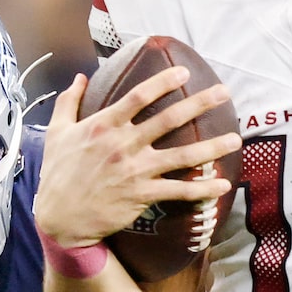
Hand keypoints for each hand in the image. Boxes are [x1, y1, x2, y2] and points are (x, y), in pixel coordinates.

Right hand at [32, 65, 239, 249]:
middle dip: (200, 103)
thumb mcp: (56, 132)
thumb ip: (69, 101)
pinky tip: (223, 185)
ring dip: (212, 146)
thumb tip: (81, 77)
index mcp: (103, 126)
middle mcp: (123, 145)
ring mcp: (135, 171)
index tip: (185, 72)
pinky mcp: (142, 196)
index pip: (138, 96)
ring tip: (235, 138)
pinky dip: (202, 188)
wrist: (60, 219)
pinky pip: (179, 191)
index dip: (163, 82)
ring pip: (182, 156)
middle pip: (169, 119)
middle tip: (224, 92)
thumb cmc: (57, 175)